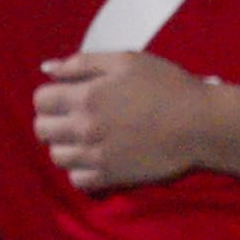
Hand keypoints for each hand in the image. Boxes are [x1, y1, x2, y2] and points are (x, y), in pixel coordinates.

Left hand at [34, 52, 210, 190]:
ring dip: (65, 144)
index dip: (51, 94)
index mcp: (86, 96)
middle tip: (74, 114)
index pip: (40, 100)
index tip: (66, 93)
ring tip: (85, 135)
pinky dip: (80, 169)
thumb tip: (48, 69)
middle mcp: (84, 129)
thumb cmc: (166, 84)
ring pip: (57, 156)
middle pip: (42, 130)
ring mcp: (95, 157)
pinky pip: (76, 179)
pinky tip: (96, 155)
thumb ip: (82, 62)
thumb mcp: (126, 60)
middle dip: (53, 119)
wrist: (198, 123)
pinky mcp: (109, 177)